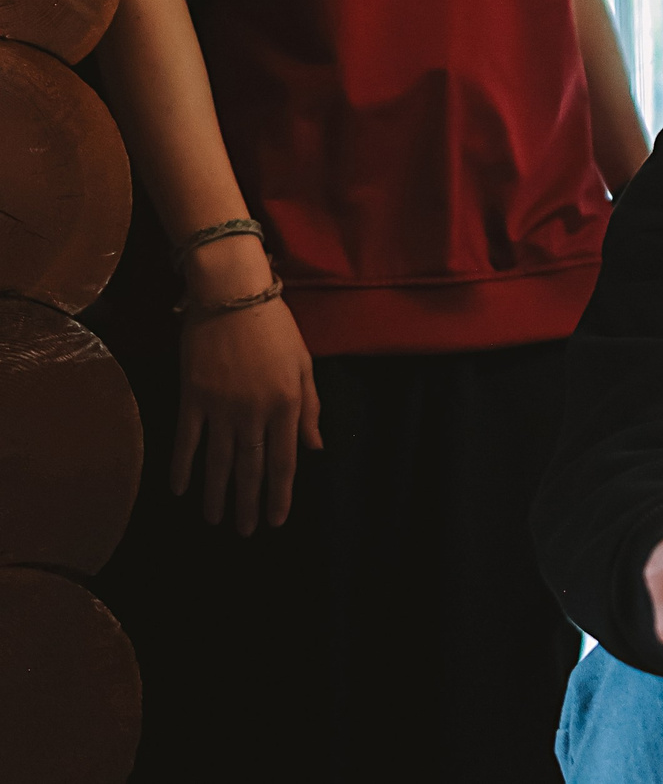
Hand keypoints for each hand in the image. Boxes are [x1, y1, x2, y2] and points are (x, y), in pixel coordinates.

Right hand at [174, 291, 322, 533]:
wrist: (232, 297)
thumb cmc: (275, 327)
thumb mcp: (304, 364)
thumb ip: (310, 408)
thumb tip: (315, 447)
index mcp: (286, 404)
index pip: (284, 460)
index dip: (281, 493)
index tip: (277, 519)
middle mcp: (254, 412)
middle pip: (251, 468)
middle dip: (249, 503)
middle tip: (246, 532)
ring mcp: (221, 407)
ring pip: (218, 461)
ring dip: (216, 494)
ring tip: (215, 520)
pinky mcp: (192, 398)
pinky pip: (187, 440)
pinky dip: (183, 467)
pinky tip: (180, 489)